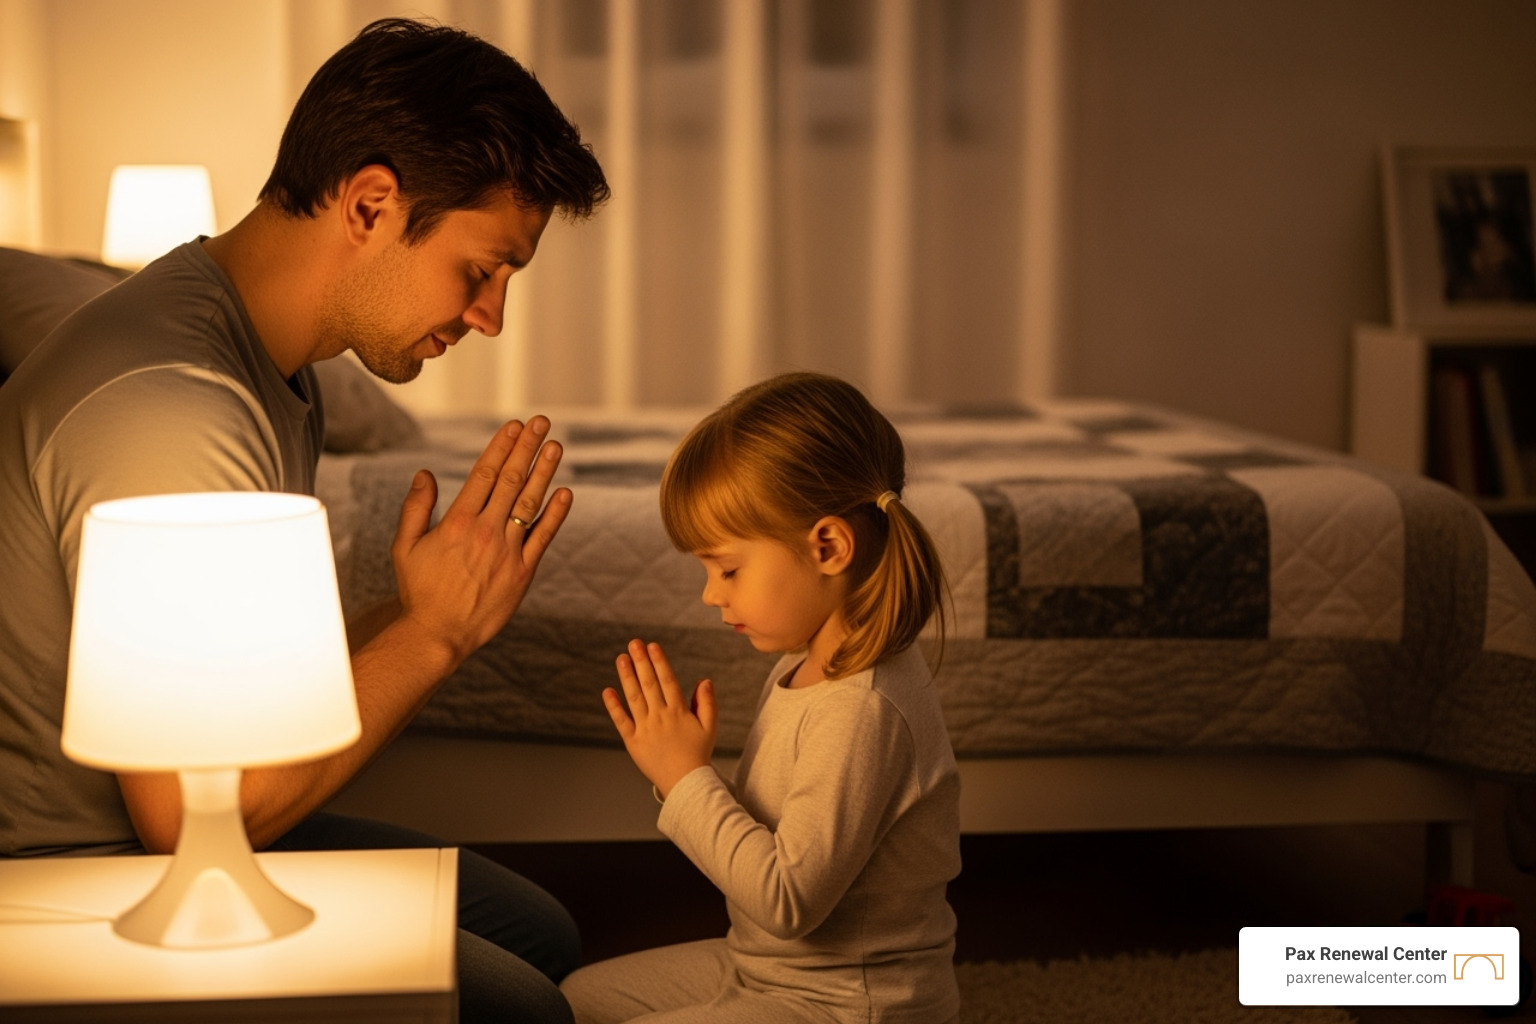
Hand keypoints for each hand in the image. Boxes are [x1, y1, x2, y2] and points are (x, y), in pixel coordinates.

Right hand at [390, 416, 571, 668]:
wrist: (439, 633)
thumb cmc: (419, 590)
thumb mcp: (405, 547)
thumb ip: (416, 507)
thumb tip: (424, 473)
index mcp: (458, 522)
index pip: (484, 474)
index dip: (501, 447)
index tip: (514, 425)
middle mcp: (486, 532)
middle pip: (510, 480)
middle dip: (527, 448)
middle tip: (541, 422)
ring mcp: (508, 552)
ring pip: (530, 503)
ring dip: (544, 472)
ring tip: (556, 446)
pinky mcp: (523, 572)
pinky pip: (543, 538)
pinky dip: (556, 514)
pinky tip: (565, 492)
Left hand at [604, 639, 715, 798]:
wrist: (685, 782)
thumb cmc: (698, 754)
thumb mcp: (709, 727)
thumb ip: (706, 703)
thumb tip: (704, 680)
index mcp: (678, 711)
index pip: (667, 680)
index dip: (659, 662)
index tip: (652, 646)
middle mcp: (660, 716)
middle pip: (648, 684)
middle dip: (641, 661)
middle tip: (633, 643)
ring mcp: (645, 728)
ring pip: (634, 697)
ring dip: (626, 676)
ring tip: (621, 658)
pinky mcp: (633, 741)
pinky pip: (621, 721)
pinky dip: (614, 706)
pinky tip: (608, 691)